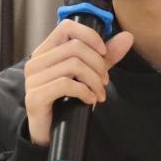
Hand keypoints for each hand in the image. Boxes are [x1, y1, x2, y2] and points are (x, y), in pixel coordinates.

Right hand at [23, 20, 134, 146]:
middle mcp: (36, 62)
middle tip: (104, 81)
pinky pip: (66, 85)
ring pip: (73, 65)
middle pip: (75, 48)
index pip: (66, 26)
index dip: (89, 36)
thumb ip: (105, 56)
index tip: (104, 52)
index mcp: (46, 51)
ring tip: (99, 93)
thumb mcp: (89, 74)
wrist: (50, 133)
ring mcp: (33, 79)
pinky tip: (91, 100)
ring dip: (94, 80)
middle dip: (98, 64)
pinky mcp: (35, 97)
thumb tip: (127, 37)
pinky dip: (85, 92)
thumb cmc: (67, 101)